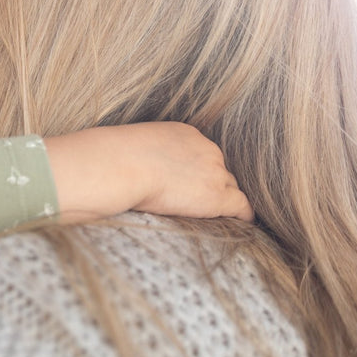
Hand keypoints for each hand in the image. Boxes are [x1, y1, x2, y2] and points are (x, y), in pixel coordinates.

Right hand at [45, 122, 253, 223]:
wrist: (120, 166)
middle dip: (211, 183)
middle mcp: (206, 148)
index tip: (187, 182)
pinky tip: (241, 224)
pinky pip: (242, 207)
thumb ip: (147, 155)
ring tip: (216, 215)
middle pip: (219, 170)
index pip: (202, 154)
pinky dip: (242, 216)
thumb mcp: (135, 145)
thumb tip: (135, 168)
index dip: (197, 171)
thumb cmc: (114, 158)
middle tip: (197, 200)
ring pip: (229, 188)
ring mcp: (215, 172)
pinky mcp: (218, 196)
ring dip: (223, 199)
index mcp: (186, 133)